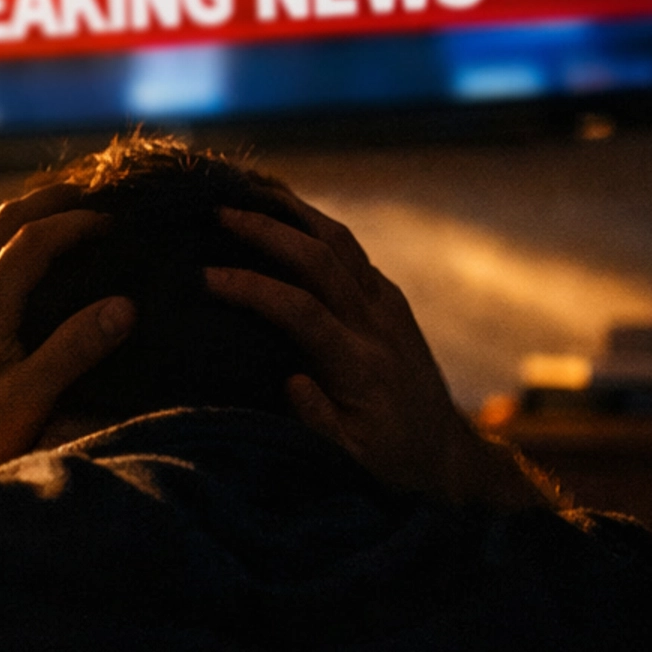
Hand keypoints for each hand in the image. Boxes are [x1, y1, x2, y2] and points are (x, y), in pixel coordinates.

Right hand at [205, 196, 552, 511]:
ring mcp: (388, 306)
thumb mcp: (351, 461)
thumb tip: (291, 380)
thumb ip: (319, 422)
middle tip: (217, 211)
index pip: (301, 311)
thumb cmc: (391, 462)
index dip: (251, 288)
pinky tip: (283, 211)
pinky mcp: (390, 300)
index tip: (204, 278)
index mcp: (362, 365)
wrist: (448, 455)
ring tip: (247, 188)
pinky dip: (313, 224)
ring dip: (293, 210)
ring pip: (340, 242)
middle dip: (266, 230)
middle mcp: (378, 324)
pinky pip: (350, 249)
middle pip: (321, 259)